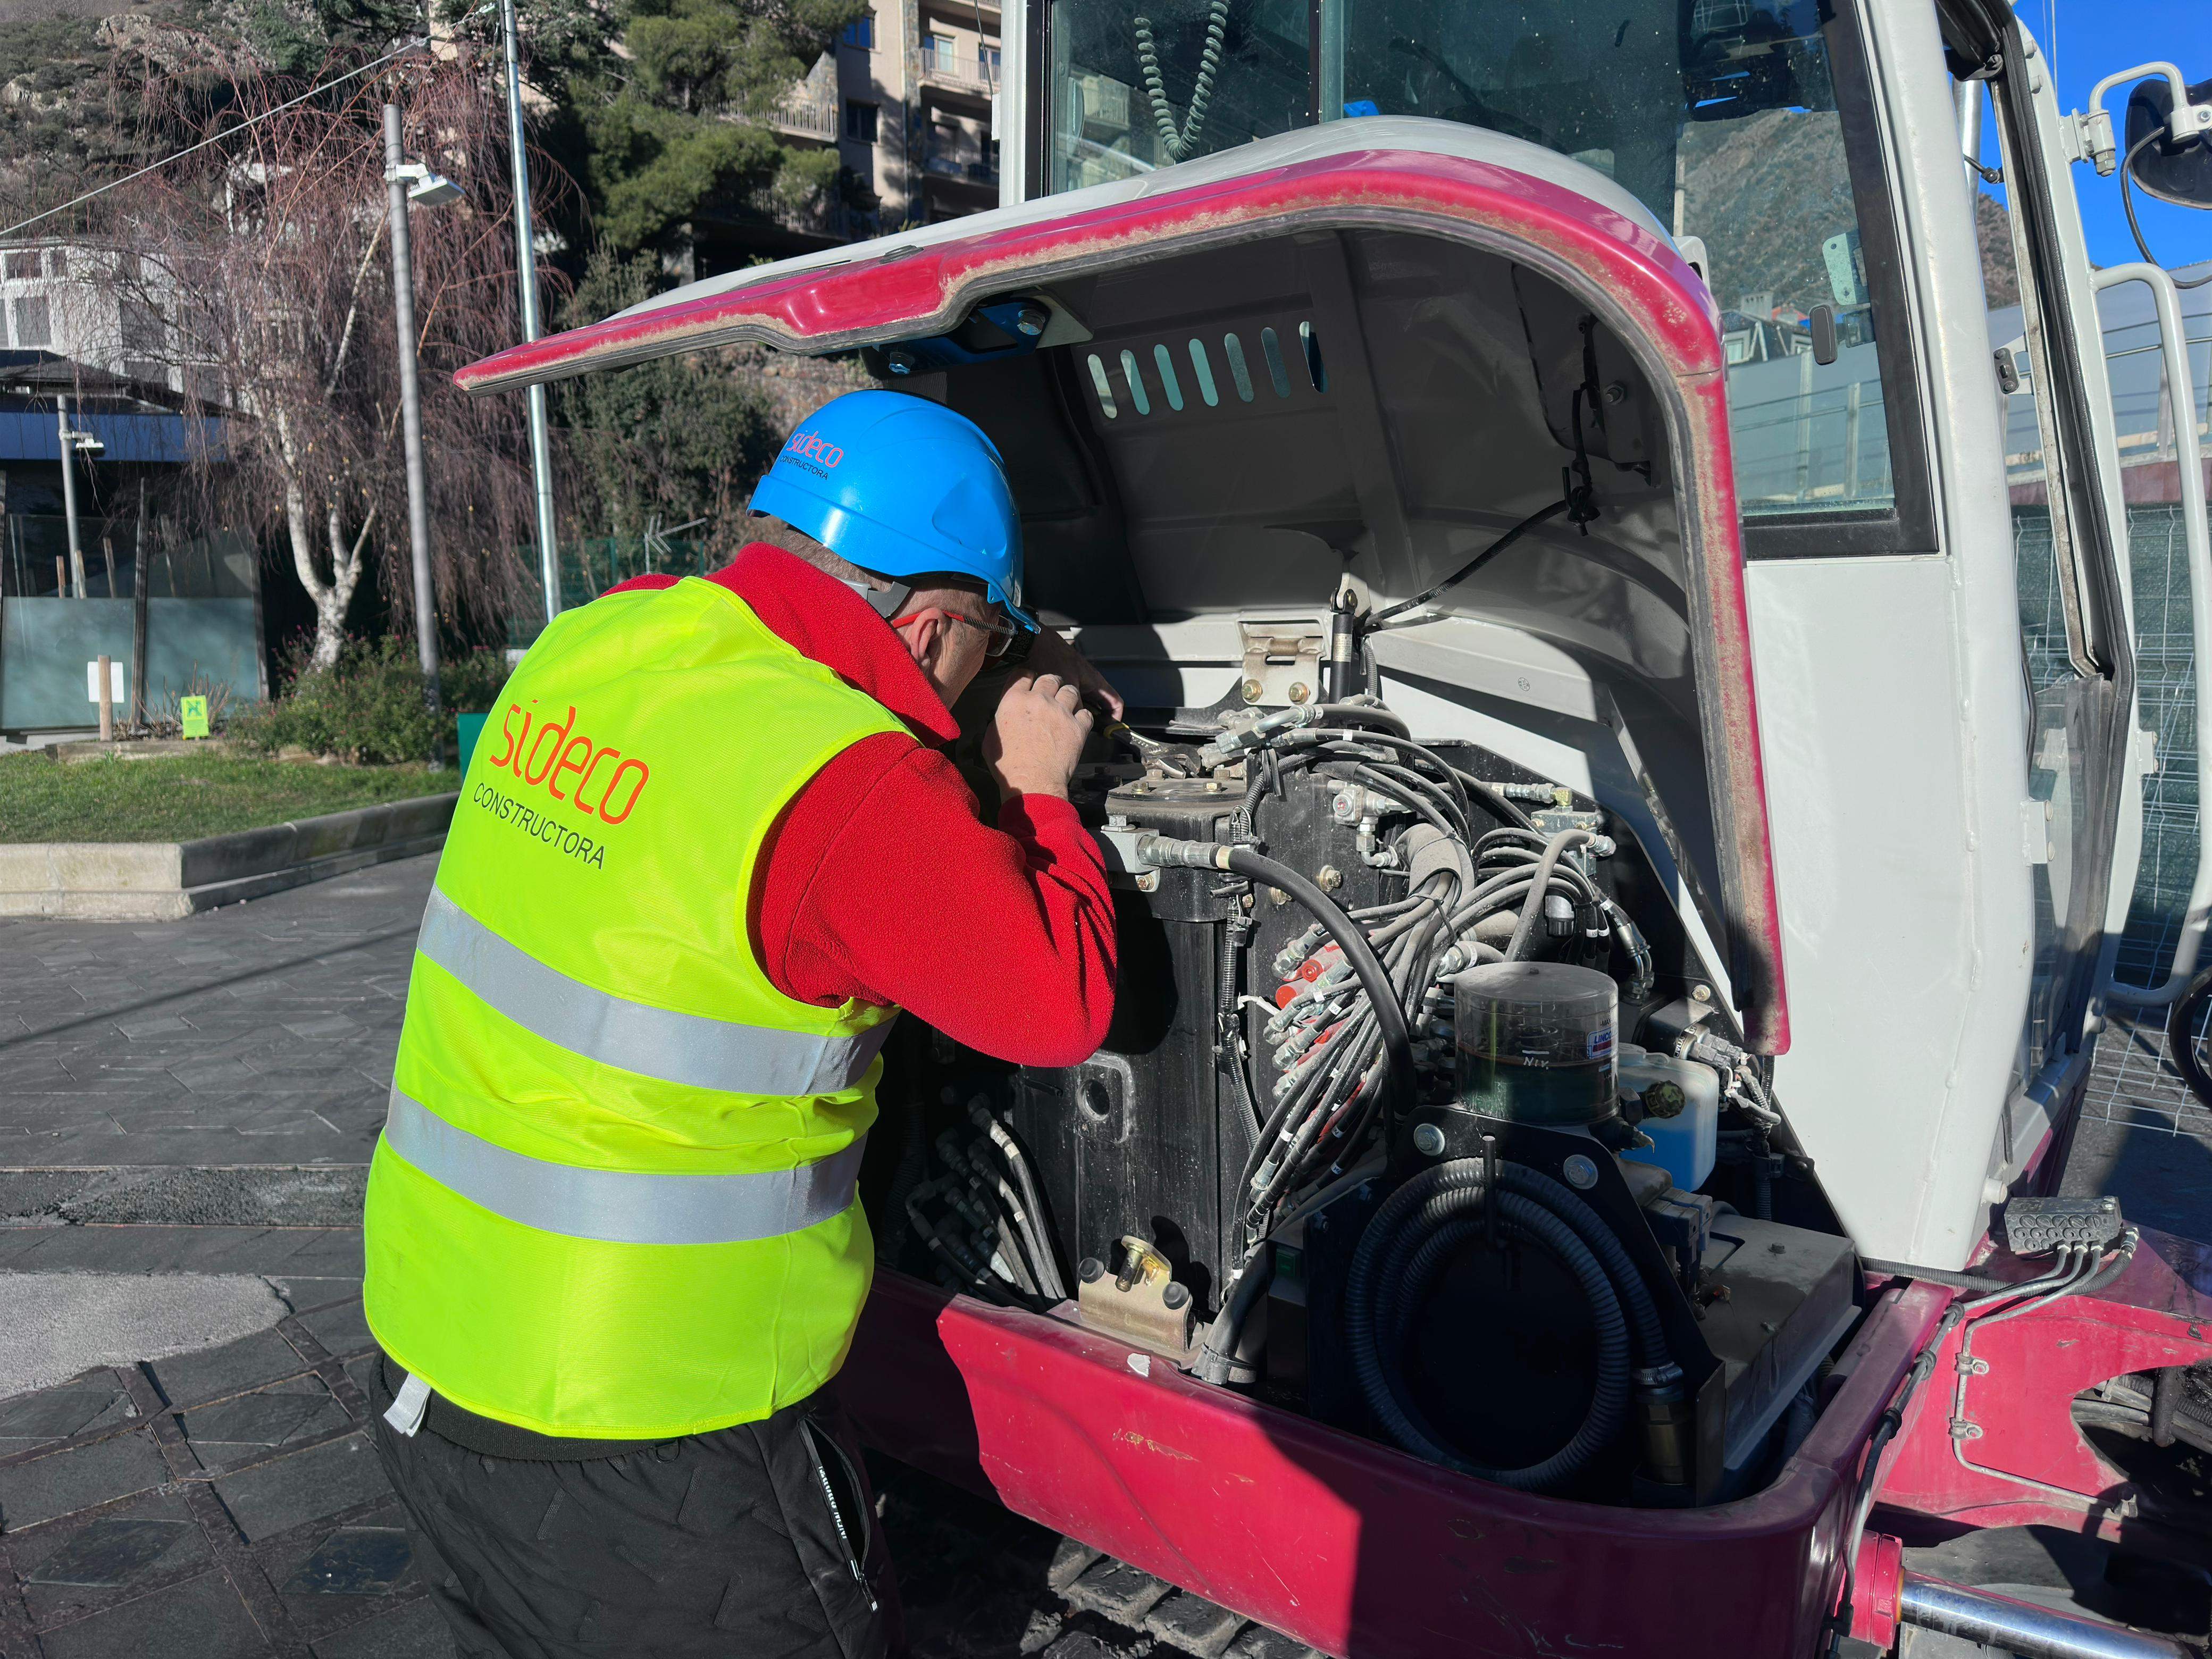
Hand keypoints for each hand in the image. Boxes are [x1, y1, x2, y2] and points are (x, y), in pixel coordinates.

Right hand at [986, 673, 1093, 799]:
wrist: (1031, 781)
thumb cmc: (1009, 766)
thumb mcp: (991, 739)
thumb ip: (998, 722)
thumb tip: (1001, 720)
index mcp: (1014, 700)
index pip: (1023, 674)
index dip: (1028, 677)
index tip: (1031, 681)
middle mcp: (1039, 700)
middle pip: (1049, 678)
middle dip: (1051, 682)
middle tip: (1052, 691)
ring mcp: (1060, 712)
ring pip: (1071, 690)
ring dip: (1069, 695)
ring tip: (1067, 704)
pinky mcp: (1078, 727)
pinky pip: (1086, 713)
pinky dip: (1083, 716)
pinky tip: (1078, 722)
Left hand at [1022, 628, 1124, 721]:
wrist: (1032, 643)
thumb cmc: (1051, 655)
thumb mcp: (1067, 684)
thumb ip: (1074, 705)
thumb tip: (1076, 724)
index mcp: (1094, 681)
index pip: (1115, 702)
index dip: (1115, 719)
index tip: (1109, 731)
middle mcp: (1086, 683)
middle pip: (1098, 707)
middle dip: (1094, 722)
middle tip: (1087, 734)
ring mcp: (1074, 685)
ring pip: (1082, 706)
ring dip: (1077, 717)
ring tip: (1069, 729)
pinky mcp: (1060, 686)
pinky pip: (1067, 703)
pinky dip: (1063, 711)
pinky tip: (1053, 718)